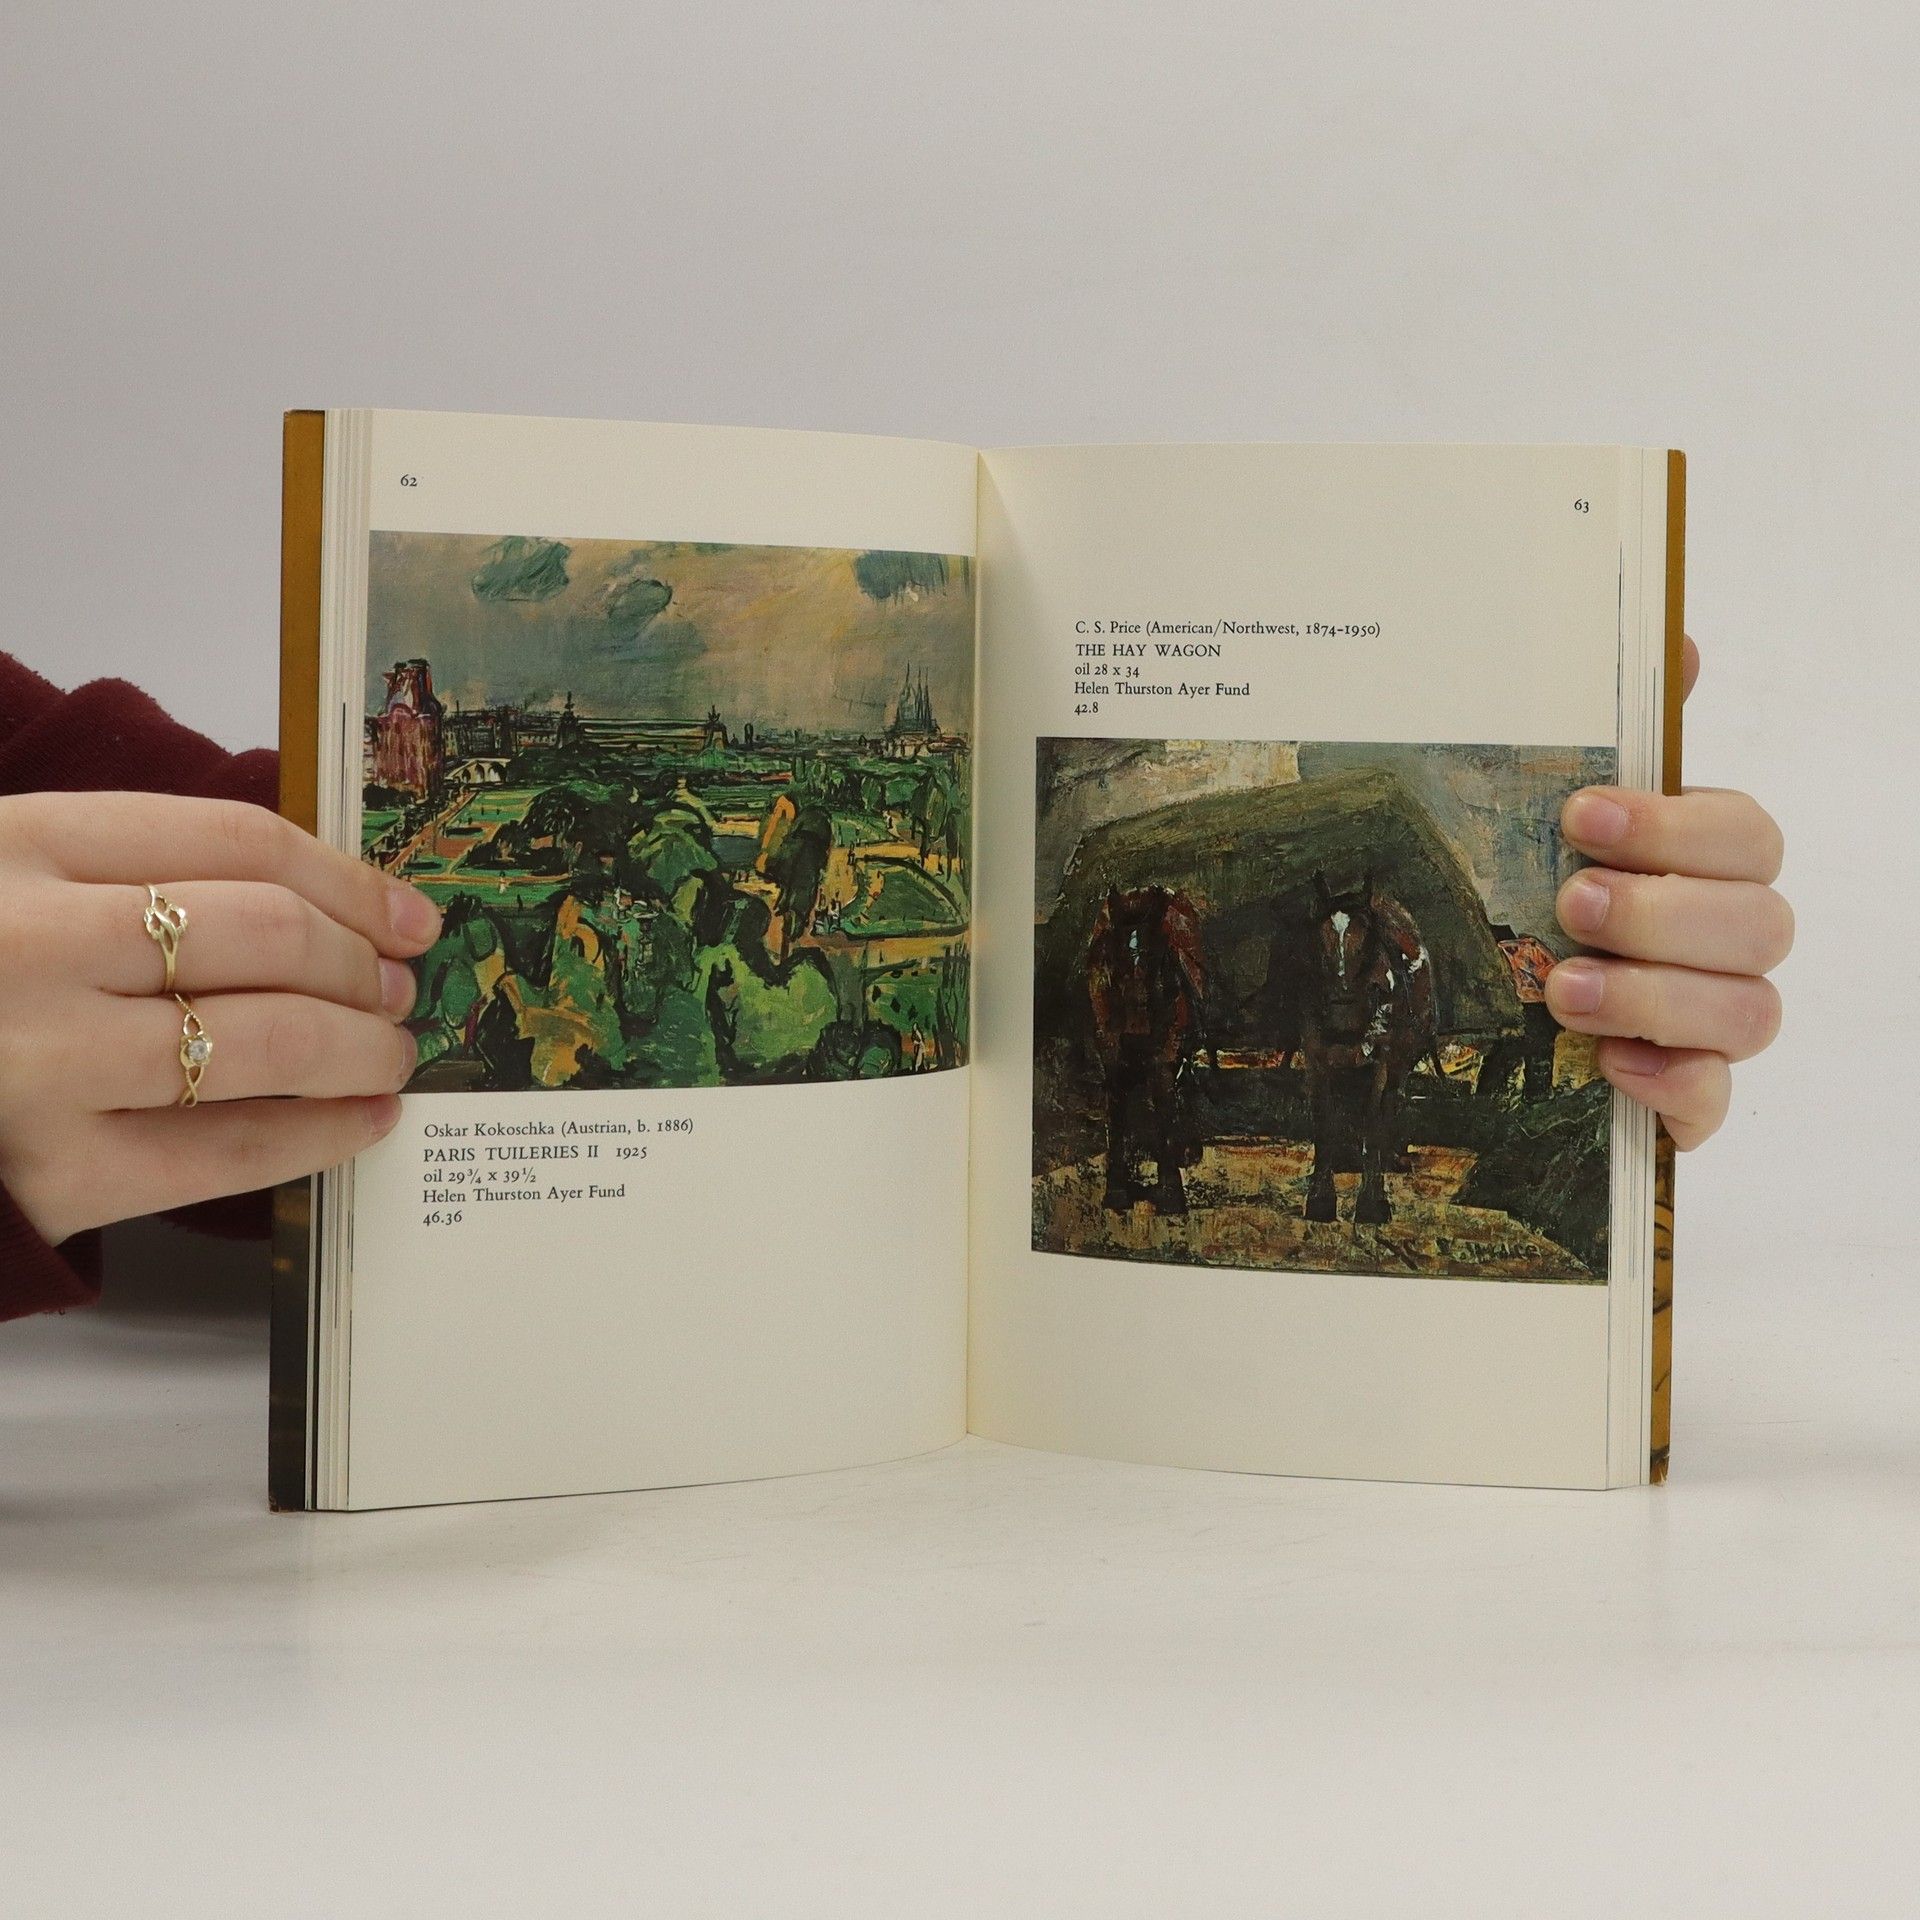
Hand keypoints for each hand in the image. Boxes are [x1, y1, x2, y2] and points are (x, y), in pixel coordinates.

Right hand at [0, 792, 440, 1244]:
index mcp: (20, 846)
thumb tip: (329, 902)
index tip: (405, 912)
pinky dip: (324, 1133)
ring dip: (363, 1045)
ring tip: (392, 1048)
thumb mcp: (10, 878)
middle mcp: (31, 946)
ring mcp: (41, 1063)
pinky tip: (367, 1119)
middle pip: (268, 936)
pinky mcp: (55, 1173)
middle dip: (363, 964)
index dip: (348, 877)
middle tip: (401, 986)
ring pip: (267, 1040)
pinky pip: (230, 1150)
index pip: (236, 841)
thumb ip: (136, 871)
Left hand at [1548, 638, 1790, 1147]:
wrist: (1462, 1001)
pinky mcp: (1682, 1097)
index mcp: (1701, 862)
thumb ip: (1612, 734)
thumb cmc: (1522, 885)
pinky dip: (1669, 1084)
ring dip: (1654, 995)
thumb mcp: (1540, 807)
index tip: (1580, 815)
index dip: (1675, 826)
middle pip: (1759, 923)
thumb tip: (1679, 641)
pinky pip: (1714, 1102)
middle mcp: (1723, 940)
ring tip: (1560, 988)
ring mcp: (1710, 1023)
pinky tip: (1605, 1064)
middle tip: (1571, 902)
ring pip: (1750, 1011)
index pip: (1745, 835)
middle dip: (1663, 912)